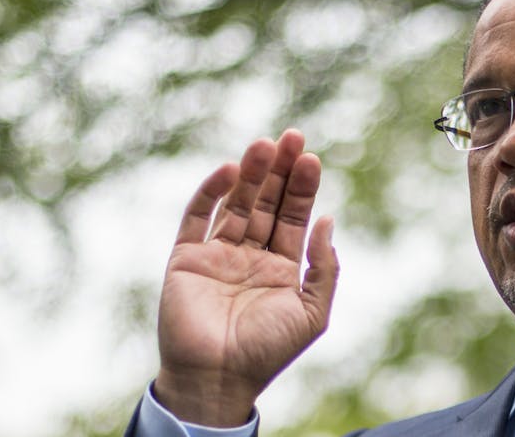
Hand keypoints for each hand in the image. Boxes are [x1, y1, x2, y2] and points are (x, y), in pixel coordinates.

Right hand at [152, 129, 338, 426]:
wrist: (218, 378)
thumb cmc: (268, 350)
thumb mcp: (312, 311)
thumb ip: (325, 267)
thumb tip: (328, 221)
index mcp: (282, 269)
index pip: (294, 217)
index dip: (303, 187)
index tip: (311, 158)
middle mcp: (250, 256)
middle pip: (268, 203)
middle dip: (280, 171)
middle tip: (293, 136)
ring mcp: (217, 255)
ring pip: (237, 204)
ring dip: (251, 173)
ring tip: (266, 143)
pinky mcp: (186, 259)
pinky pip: (198, 218)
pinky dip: (212, 192)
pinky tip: (231, 171)